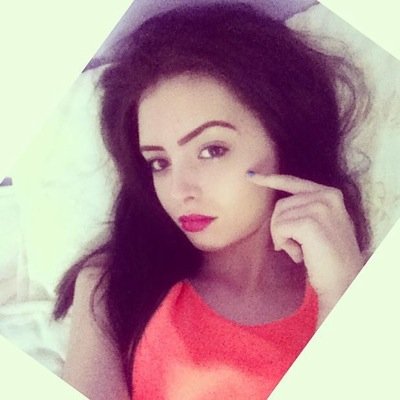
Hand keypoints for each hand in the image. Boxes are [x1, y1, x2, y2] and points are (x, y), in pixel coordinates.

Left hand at [247, 173, 363, 323]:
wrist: (345, 281)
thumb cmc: (330, 257)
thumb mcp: (324, 224)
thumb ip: (306, 209)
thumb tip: (278, 207)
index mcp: (330, 194)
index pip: (293, 182)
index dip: (269, 179)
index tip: (249, 175)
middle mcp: (327, 196)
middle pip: (281, 204)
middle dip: (280, 227)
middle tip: (294, 247)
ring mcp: (320, 208)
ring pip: (278, 216)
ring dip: (282, 237)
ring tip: (300, 252)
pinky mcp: (310, 223)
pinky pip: (279, 228)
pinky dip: (283, 243)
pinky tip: (298, 255)